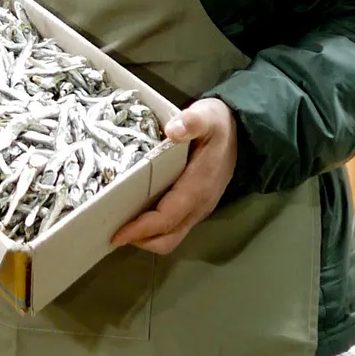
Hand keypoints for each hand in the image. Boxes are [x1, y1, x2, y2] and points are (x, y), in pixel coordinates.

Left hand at [111, 98, 236, 254]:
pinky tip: (138, 214)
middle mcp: (199, 205)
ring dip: (146, 237)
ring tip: (121, 224)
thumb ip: (191, 121)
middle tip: (112, 230)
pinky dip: (155, 229)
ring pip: (171, 236)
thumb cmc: (219, 125)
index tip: (117, 233)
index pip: (166, 218)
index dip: (141, 228)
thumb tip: (172, 130)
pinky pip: (174, 227)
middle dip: (140, 240)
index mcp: (197, 187)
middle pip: (168, 238)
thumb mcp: (207, 116)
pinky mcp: (197, 206)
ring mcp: (199, 208)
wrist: (242, 133)